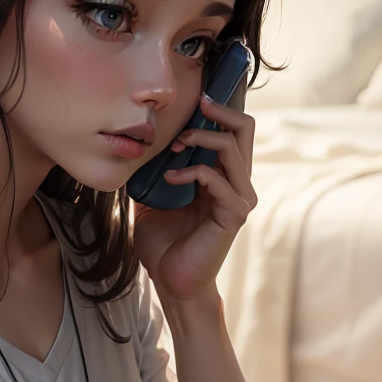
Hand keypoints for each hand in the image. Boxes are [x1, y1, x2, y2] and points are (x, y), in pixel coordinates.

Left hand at [132, 93, 255, 303]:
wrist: (171, 282)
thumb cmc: (164, 244)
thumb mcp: (152, 198)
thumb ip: (154, 171)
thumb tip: (136, 144)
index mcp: (223, 176)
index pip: (234, 130)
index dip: (218, 108)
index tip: (193, 99)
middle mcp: (238, 183)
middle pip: (245, 128)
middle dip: (219, 110)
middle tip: (195, 105)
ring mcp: (239, 198)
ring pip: (233, 148)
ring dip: (202, 138)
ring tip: (176, 145)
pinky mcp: (233, 214)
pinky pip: (217, 179)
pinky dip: (192, 172)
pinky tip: (170, 180)